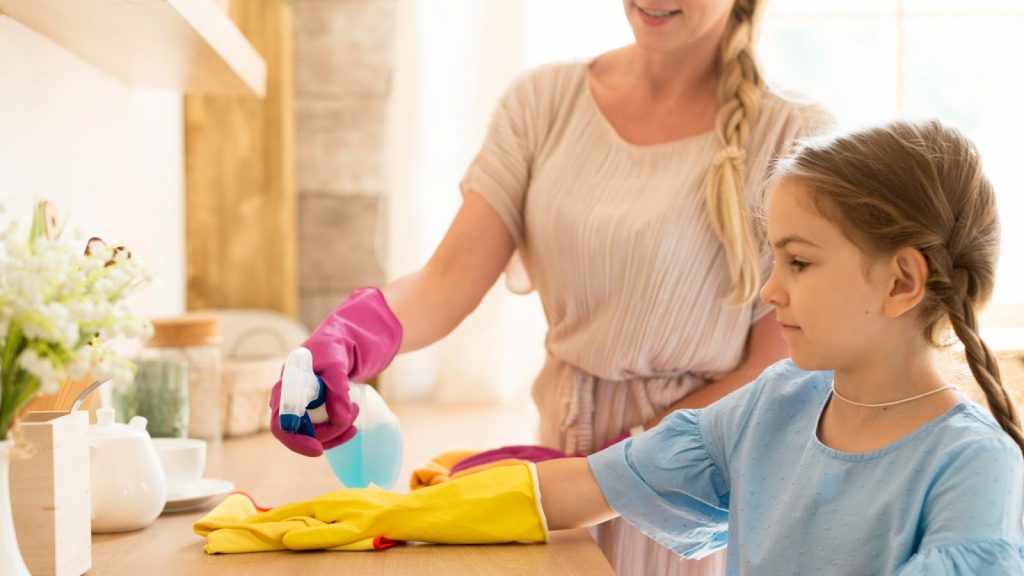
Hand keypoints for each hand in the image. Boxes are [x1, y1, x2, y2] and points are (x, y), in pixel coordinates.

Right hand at [269, 287, 401, 456]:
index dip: (296, 441)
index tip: (318, 449)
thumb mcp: (336, 365)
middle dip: (326, 434)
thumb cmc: (333, 349)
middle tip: (352, 422)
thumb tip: (339, 420)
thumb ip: (336, 391)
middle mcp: (287, 400)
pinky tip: (351, 422)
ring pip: (312, 435)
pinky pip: (321, 431)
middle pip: (299, 434)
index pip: (281, 423)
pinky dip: (338, 431)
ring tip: (356, 413)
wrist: (343, 343)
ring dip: (336, 432)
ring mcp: (300, 407)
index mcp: (286, 387)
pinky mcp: (313, 411)